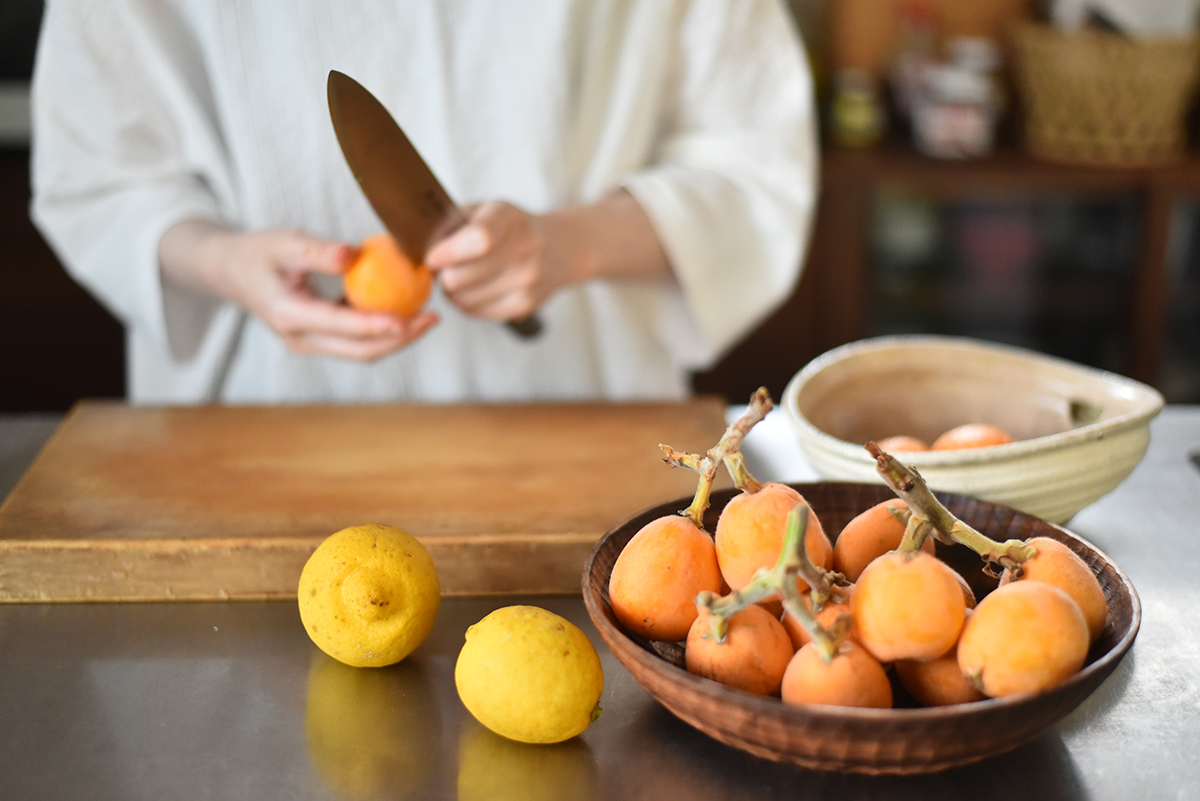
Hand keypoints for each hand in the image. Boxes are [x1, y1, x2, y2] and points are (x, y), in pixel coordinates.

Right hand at [159, 222, 437, 360]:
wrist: (232, 271)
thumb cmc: (259, 252)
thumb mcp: (285, 242)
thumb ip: (318, 251)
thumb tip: (355, 255)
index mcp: (290, 316)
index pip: (342, 326)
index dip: (378, 325)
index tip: (409, 318)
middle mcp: (301, 338)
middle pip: (360, 350)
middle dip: (400, 339)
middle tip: (432, 317)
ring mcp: (311, 343)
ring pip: (361, 350)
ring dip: (397, 337)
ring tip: (428, 315)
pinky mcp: (320, 339)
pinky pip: (357, 340)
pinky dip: (382, 329)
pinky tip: (407, 309)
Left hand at [423, 201, 564, 324]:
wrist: (559, 248)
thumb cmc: (510, 227)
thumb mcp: (483, 210)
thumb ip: (451, 225)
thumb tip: (419, 249)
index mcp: (509, 218)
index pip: (479, 239)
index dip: (447, 252)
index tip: (433, 257)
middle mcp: (525, 250)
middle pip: (460, 277)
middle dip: (444, 273)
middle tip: (447, 265)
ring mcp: (528, 282)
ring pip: (463, 299)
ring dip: (453, 290)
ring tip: (463, 275)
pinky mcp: (525, 307)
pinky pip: (475, 312)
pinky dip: (468, 302)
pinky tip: (477, 288)